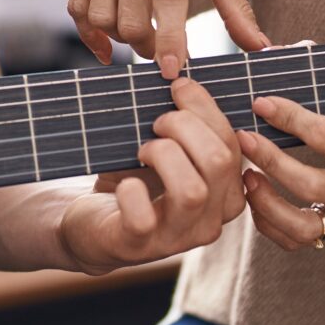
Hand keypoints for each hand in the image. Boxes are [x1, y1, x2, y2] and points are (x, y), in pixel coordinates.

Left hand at [57, 75, 246, 274]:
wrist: (91, 224)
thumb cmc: (134, 180)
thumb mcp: (165, 150)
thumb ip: (183, 125)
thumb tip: (183, 77)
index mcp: (225, 195)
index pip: (234, 145)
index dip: (206, 108)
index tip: (178, 85)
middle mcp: (210, 221)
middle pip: (219, 162)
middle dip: (185, 126)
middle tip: (156, 121)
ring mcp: (176, 239)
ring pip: (192, 190)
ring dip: (163, 154)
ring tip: (142, 149)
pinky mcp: (137, 247)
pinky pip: (144, 219)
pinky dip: (131, 193)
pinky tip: (124, 184)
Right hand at [68, 0, 269, 77]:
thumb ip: (235, 8)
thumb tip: (261, 49)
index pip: (167, 1)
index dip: (170, 38)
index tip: (172, 70)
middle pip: (130, 19)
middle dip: (147, 47)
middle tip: (162, 51)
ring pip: (101, 18)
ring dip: (120, 40)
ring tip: (139, 37)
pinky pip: (77, 6)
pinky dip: (89, 34)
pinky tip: (107, 45)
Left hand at [236, 95, 324, 249]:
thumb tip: (283, 52)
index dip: (291, 117)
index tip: (261, 102)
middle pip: (310, 184)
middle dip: (270, 160)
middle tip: (242, 138)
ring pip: (302, 225)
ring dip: (266, 202)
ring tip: (245, 177)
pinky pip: (297, 240)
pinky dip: (269, 224)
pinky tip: (253, 199)